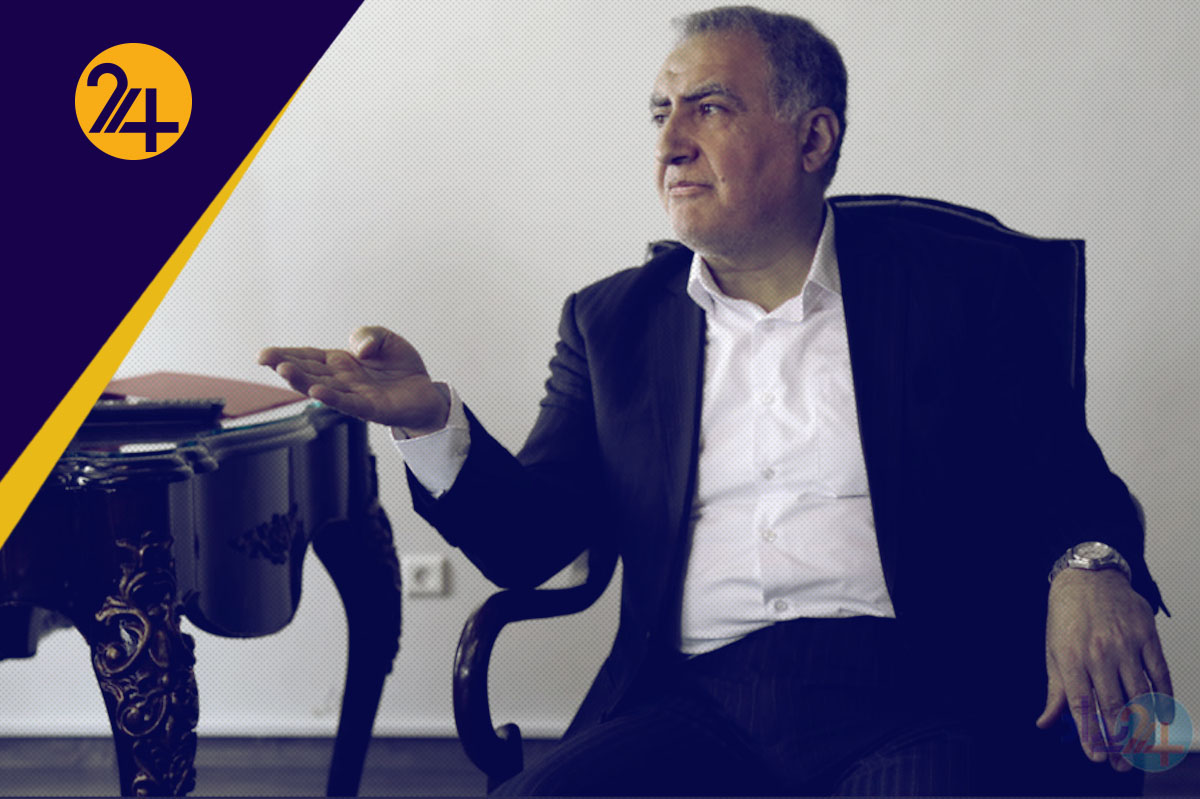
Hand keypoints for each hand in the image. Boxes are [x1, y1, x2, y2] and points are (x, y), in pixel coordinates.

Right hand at [258, 326, 449, 433]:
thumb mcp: (386, 339)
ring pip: (323, 387)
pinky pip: (348, 403)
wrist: (425, 392)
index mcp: (340, 362)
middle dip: (286, 364)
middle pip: (309, 371)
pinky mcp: (370, 408)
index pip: (308, 356)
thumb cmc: (400, 367)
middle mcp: (341, 379)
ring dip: (303, 381)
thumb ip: (369, 335)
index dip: (285, 354)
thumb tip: (357, 349)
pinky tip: (318, 392)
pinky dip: (333, 398)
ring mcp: (353, 394)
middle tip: (266, 358)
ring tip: (285, 370)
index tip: (263, 355)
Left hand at [1036, 568, 1172, 770]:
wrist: (1087, 577)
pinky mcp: (1147, 636)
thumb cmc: (1067, 617)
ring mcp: (1126, 644)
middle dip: (1119, 740)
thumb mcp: (1053, 652)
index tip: (1095, 756)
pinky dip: (1164, 697)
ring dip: (1143, 726)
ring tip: (1142, 749)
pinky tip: (1164, 718)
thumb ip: (1055, 691)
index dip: (1090, 733)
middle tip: (1122, 764)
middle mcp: (1099, 653)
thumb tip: (1045, 723)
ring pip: (1139, 694)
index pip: (1082, 704)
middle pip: (1114, 705)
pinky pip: (1159, 673)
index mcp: (1072, 657)